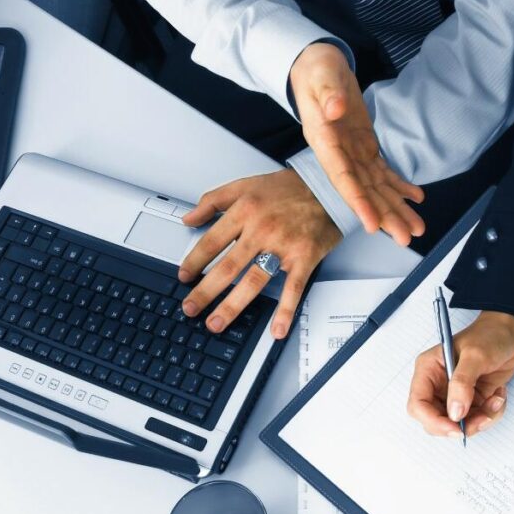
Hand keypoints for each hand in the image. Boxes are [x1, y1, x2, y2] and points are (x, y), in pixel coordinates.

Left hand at [177, 169, 340, 339]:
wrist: (329, 186)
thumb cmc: (288, 188)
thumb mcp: (245, 185)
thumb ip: (213, 200)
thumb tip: (189, 217)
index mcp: (245, 210)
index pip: (211, 241)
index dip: (194, 262)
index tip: (184, 276)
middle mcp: (262, 229)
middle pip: (228, 266)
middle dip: (205, 291)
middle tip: (190, 307)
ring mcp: (284, 246)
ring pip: (254, 280)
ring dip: (233, 305)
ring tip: (216, 322)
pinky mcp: (304, 258)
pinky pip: (293, 288)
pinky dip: (285, 311)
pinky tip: (276, 329)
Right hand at [290, 42, 424, 243]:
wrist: (317, 67)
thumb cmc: (316, 70)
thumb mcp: (321, 75)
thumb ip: (327, 93)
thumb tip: (335, 109)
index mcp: (325, 141)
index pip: (343, 177)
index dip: (358, 201)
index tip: (372, 224)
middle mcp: (338, 154)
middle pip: (364, 191)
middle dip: (385, 215)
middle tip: (405, 236)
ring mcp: (352, 153)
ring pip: (375, 187)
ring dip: (395, 207)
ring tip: (417, 227)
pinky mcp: (363, 146)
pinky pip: (382, 171)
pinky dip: (399, 185)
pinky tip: (415, 197)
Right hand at [408, 311, 513, 439]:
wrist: (509, 332)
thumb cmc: (489, 335)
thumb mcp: (475, 355)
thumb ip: (462, 383)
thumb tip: (455, 413)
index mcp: (429, 370)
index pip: (418, 405)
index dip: (433, 421)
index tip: (456, 428)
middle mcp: (438, 385)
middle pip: (437, 421)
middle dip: (461, 425)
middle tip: (483, 418)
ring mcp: (455, 394)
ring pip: (460, 424)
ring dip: (481, 419)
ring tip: (496, 400)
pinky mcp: (472, 400)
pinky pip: (478, 420)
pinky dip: (491, 414)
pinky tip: (498, 395)